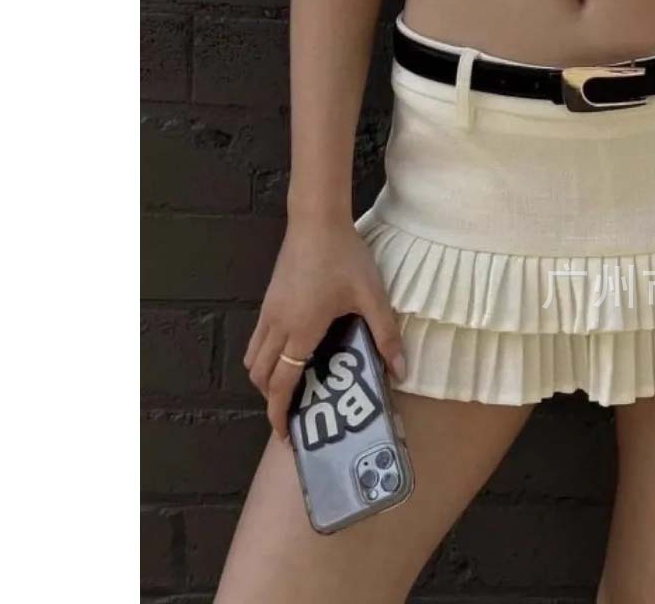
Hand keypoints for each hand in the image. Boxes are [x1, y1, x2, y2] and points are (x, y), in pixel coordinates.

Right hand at [243, 212, 405, 439]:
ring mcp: (268, 311)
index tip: (284, 433)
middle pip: (260, 375)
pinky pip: (257, 338)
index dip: (278, 412)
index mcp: (300, 331)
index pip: (280, 383)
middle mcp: (277, 325)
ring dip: (265, 376)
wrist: (316, 220)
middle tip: (294, 409)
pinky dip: (265, 354)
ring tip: (290, 383)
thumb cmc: (345, 257)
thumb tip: (400, 371)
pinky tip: (291, 348)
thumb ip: (386, 335)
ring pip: (253, 357)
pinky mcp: (269, 298)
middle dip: (271, 398)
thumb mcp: (372, 296)